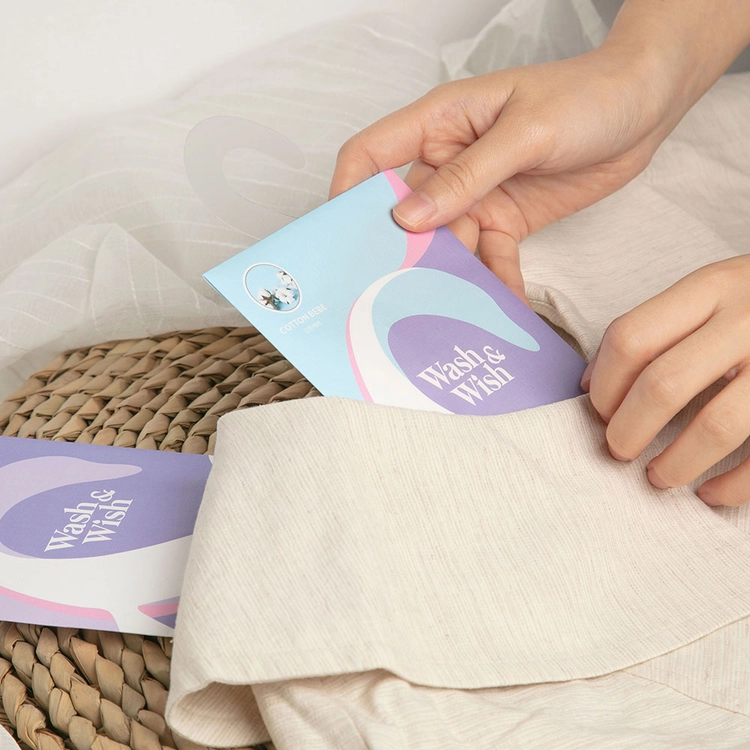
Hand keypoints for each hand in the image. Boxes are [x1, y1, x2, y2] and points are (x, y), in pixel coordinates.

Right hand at [329, 43, 682, 300]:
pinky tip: (501, 307)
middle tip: (399, 297)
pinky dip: (494, 282)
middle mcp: (449, 161)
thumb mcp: (524, 133)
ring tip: (455, 313)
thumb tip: (409, 218)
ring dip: (454, 278)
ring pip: (449, 246)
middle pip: (408, 216)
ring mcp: (476, 194)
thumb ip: (467, 176)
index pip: (372, 155)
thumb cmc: (587, 95)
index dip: (349, 193)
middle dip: (405, 255)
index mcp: (440, 122)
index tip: (342, 239)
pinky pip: (489, 259)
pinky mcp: (505, 220)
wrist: (645, 108)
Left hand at [581, 255, 749, 506]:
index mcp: (712, 287)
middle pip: (664, 383)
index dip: (605, 384)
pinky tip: (712, 494)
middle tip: (619, 450)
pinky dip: (734, 487)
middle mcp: (749, 319)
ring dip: (676, 463)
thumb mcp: (713, 291)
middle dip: (629, 429)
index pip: (631, 338)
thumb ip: (656, 326)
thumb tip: (592, 383)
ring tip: (658, 477)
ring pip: (717, 425)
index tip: (600, 411)